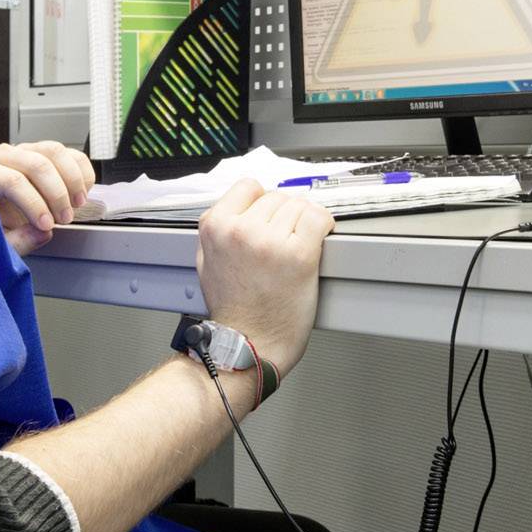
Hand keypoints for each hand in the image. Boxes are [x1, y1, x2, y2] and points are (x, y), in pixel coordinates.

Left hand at [0, 141, 98, 249]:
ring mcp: (27, 150)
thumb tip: (43, 233)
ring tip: (77, 204)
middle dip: (57, 195)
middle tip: (65, 219)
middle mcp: (4, 156)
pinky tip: (81, 192)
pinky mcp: (46, 151)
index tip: (47, 226)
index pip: (13, 182)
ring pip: (56, 152)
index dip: (34, 205)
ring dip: (73, 180)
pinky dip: (82, 173)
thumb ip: (17, 241)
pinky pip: (70, 154)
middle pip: (38, 165)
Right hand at [193, 179, 329, 379]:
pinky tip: (319, 240)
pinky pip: (319, 217)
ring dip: (304, 223)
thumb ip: (221, 230)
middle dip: (284, 217)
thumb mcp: (207, 262)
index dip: (262, 202)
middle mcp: (242, 230)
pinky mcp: (299, 254)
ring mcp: (271, 241)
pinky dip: (325, 224)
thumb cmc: (232, 312)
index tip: (270, 217)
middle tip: (284, 242)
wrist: (248, 346)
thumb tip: (242, 208)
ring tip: (296, 248)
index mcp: (215, 227)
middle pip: (277, 197)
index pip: (249, 186)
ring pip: (299, 205)